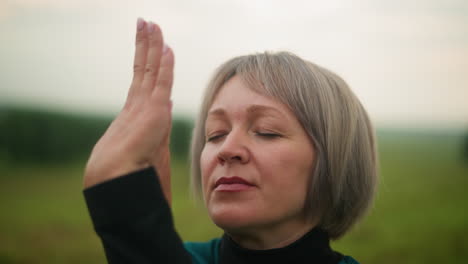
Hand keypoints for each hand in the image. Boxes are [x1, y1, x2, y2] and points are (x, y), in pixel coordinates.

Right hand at [84, 18, 173, 203]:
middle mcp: (137, 106)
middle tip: (145, 23)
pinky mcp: (153, 112)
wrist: (119, 185)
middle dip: (145, 46)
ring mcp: (143, 108)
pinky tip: (167, 47)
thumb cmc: (133, 175)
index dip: (148, 62)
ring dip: (152, 45)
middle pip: (144, 69)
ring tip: (151, 24)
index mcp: (135, 114)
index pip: (143, 80)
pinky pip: (161, 82)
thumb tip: (167, 104)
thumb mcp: (150, 146)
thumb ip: (158, 124)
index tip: (153, 47)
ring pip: (150, 69)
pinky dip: (164, 64)